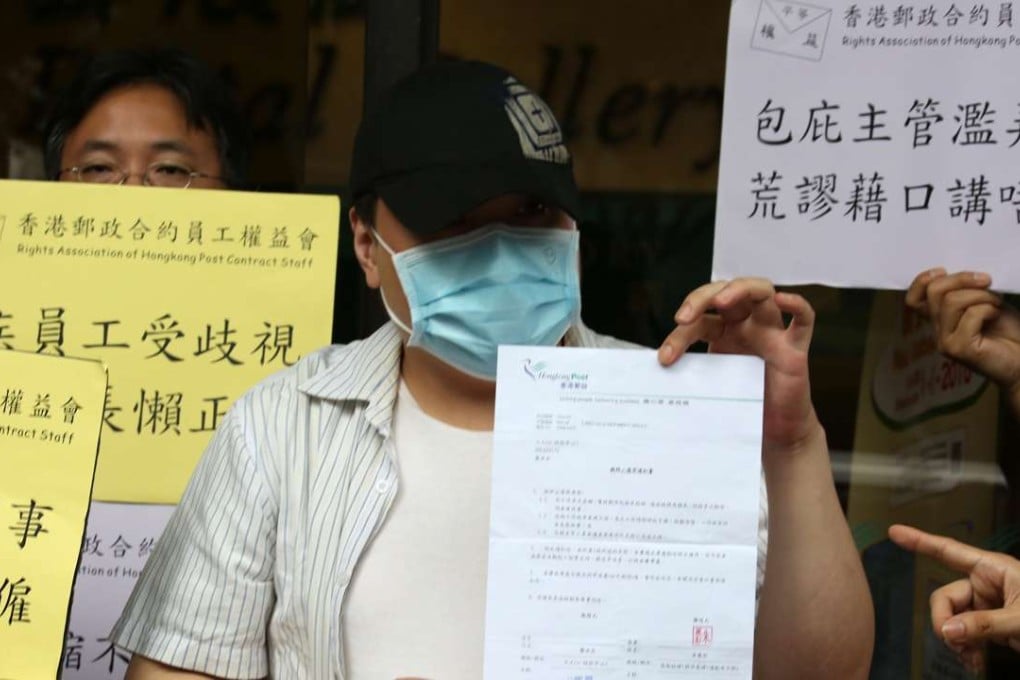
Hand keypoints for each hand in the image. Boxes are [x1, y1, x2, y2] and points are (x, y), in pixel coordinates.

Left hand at [658, 278, 819, 454]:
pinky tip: (782, 300)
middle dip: (701, 298)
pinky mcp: (795, 349)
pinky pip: (803, 320)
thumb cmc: (744, 404)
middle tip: (682, 318)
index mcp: (724, 333)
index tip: (665, 358)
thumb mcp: (711, 385)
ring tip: (721, 301)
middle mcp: (747, 326)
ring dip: (739, 289)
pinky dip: (797, 305)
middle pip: (726, 293)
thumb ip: (691, 374)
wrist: (774, 432)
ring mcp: (772, 333)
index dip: (679, 336)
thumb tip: (657, 375)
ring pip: (762, 292)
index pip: (699, 322)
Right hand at [888, 524, 1019, 673]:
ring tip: (972, 659)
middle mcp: (988, 585)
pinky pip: (966, 634)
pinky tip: (975, 661)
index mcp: (995, 570)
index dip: (920, 541)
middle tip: (955, 643)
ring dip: (957, 640)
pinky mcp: (993, 627)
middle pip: (946, 596)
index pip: (949, 551)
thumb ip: (985, 624)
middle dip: (946, 621)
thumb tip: (949, 629)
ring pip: (954, 619)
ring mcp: (990, 607)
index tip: (895, 532)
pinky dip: (967, 649)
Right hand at [906, 268, 1019, 394]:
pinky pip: (970, 315)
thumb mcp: (986, 303)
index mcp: (941, 320)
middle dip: (962, 279)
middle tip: (986, 280)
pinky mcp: (959, 350)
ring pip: (952, 301)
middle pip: (933, 292)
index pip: (913, 300)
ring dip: (981, 295)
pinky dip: (989, 309)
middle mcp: (939, 331)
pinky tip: (997, 316)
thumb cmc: (1010, 332)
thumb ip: (966, 292)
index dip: (922, 281)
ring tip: (996, 303)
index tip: (944, 270)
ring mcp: (946, 342)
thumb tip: (959, 273)